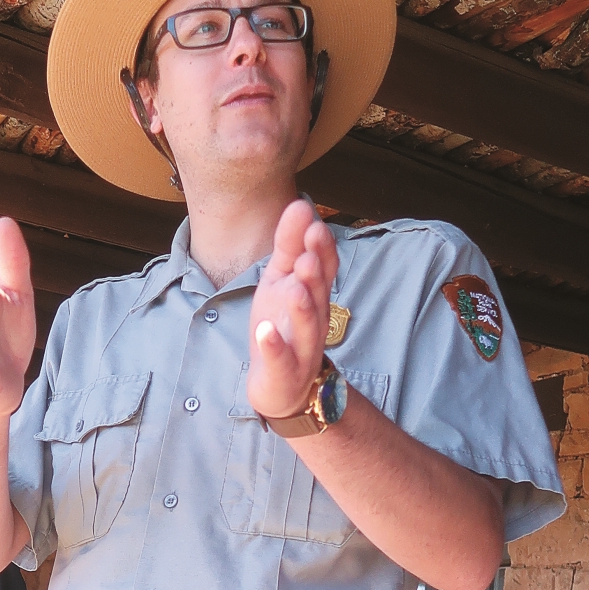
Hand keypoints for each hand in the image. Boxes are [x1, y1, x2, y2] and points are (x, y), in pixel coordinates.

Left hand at [247, 198, 337, 420]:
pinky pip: (281, 358)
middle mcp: (314, 320)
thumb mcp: (280, 281)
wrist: (280, 385)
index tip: (313, 224)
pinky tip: (264, 331)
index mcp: (313, 295)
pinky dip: (273, 345)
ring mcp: (302, 348)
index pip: (324, 269)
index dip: (321, 249)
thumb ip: (289, 246)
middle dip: (315, 274)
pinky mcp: (285, 370)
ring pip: (308, 327)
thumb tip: (299, 204)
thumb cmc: (282, 326)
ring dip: (302, 307)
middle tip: (307, 253)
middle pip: (320, 295)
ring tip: (293, 288)